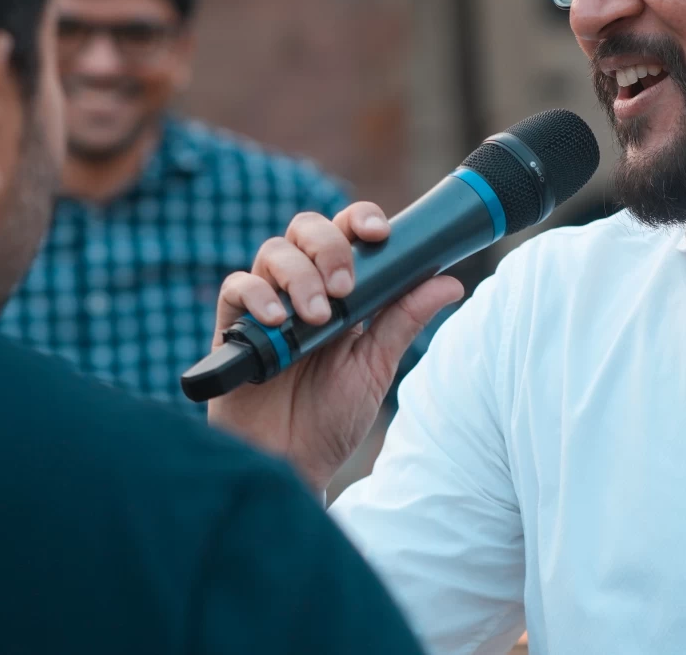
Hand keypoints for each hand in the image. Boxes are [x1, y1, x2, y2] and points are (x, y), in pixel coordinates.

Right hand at [207, 203, 464, 493]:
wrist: (291, 465)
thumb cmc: (332, 416)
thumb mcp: (376, 365)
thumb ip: (404, 319)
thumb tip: (452, 281)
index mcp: (340, 290)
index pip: (347, 232)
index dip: (361, 219)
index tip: (379, 233)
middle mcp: (301, 288)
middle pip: (307, 228)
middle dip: (329, 247)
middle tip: (344, 288)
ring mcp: (266, 304)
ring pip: (274, 251)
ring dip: (300, 276)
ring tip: (316, 318)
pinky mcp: (233, 327)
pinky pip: (236, 287)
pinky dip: (257, 295)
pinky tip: (276, 321)